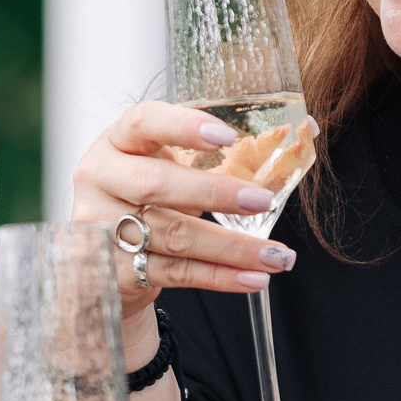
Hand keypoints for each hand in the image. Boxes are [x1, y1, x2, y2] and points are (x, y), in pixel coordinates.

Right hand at [70, 101, 301, 357]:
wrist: (107, 257)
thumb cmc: (149, 200)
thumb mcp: (171, 167)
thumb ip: (224, 155)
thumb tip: (301, 134)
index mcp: (116, 142)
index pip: (144, 122)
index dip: (184, 127)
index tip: (227, 137)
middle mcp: (100, 180)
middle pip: (155, 184)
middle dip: (214, 192)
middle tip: (262, 200)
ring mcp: (100, 228)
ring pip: (172, 236)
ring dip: (231, 247)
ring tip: (276, 255)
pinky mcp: (114, 271)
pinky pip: (175, 274)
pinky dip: (220, 277)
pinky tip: (253, 278)